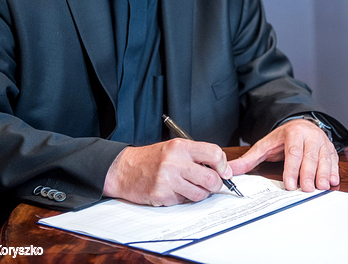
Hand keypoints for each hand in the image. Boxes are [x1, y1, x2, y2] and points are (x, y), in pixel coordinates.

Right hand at [103, 139, 231, 205]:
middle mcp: (175, 162)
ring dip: (200, 194)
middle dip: (216, 185)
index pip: (214, 154)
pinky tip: (173, 190)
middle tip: (212, 185)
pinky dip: (182, 198)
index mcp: (181, 147)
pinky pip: (183, 201)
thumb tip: (224, 169)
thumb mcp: (174, 148)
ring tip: (190, 187)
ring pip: (200, 194)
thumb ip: (198, 155)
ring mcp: (168, 180)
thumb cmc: (152, 159)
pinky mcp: (162, 195)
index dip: (223, 165)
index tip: (224, 171)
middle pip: (211, 179)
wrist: (124, 169)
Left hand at [228, 119, 338, 191]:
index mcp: (293, 133)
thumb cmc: (282, 139)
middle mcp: (310, 136)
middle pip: (310, 156)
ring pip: (325, 158)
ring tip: (321, 187)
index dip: (292, 169)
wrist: (301, 125)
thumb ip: (249, 159)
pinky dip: (334, 172)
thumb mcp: (265, 145)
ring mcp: (323, 142)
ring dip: (324, 174)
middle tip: (307, 189)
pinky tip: (333, 182)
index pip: (293, 152)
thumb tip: (229, 169)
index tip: (290, 184)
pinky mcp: (331, 149)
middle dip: (309, 174)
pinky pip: (334, 160)